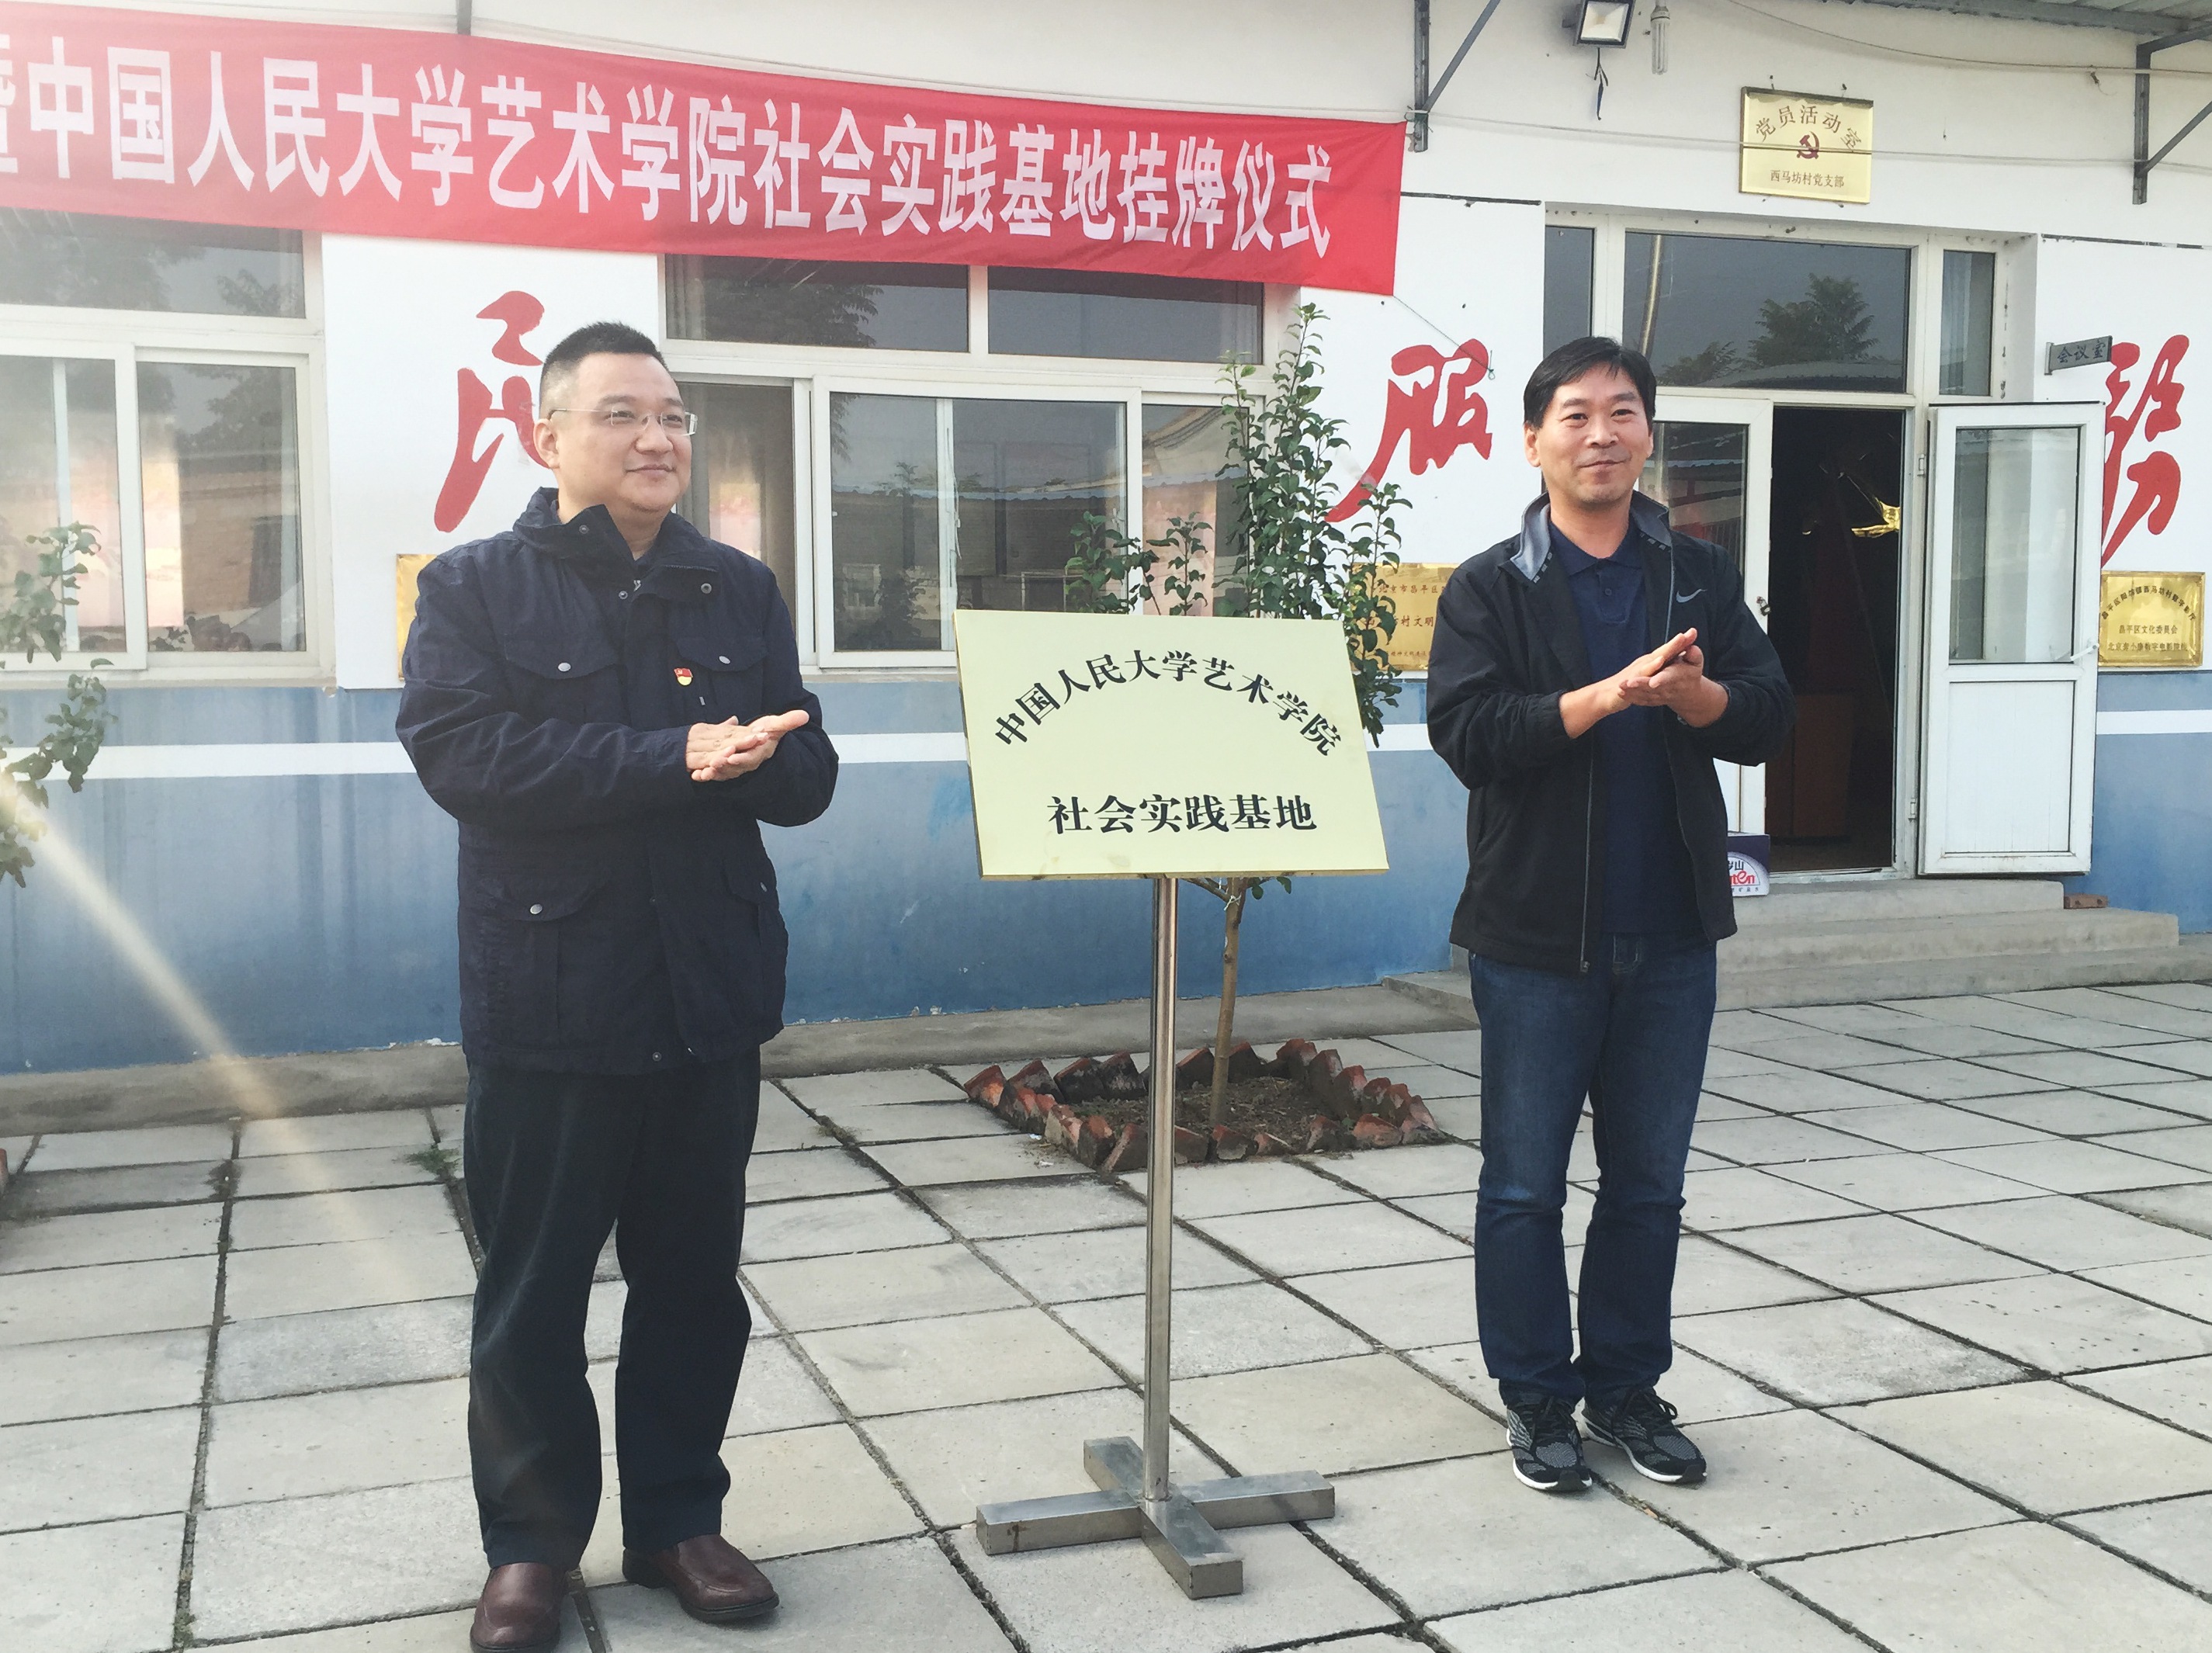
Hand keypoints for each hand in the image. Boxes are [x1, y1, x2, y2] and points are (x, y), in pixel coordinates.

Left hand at [689, 709, 810, 781]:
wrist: (759, 741)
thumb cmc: (767, 733)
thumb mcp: (776, 725)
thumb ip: (788, 721)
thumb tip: (804, 715)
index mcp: (758, 752)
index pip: (751, 757)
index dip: (742, 757)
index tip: (732, 755)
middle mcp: (747, 762)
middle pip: (735, 766)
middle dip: (724, 765)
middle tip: (714, 762)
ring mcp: (735, 767)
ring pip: (724, 772)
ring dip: (714, 773)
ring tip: (703, 772)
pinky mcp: (725, 768)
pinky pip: (715, 773)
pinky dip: (705, 775)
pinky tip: (695, 776)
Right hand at [1561, 629, 1726, 733]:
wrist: (1604, 695)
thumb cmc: (1627, 685)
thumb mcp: (1645, 677)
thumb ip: (1656, 669)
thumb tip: (1668, 662)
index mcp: (1650, 662)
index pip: (1667, 651)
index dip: (1681, 642)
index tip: (1694, 632)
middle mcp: (1644, 663)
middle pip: (1663, 650)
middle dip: (1676, 642)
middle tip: (1689, 633)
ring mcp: (1638, 670)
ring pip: (1655, 658)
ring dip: (1667, 649)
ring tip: (1679, 641)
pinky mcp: (1631, 680)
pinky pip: (1643, 672)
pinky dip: (1652, 666)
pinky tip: (1660, 661)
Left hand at [1619, 630, 1727, 726]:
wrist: (1687, 692)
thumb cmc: (1690, 672)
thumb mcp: (1696, 662)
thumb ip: (1693, 654)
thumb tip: (1691, 645)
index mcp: (1678, 677)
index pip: (1669, 678)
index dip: (1661, 679)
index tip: (1653, 682)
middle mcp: (1667, 689)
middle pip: (1653, 688)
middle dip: (1641, 685)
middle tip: (1628, 683)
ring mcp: (1659, 696)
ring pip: (1644, 695)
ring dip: (1632, 692)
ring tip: (1620, 687)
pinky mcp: (1652, 700)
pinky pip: (1641, 700)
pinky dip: (1630, 698)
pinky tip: (1620, 693)